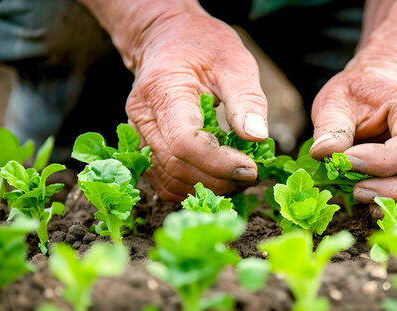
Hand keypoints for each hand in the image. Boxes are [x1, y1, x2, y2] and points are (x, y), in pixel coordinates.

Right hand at [124, 11, 267, 200]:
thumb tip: (258, 137)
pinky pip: (163, 180)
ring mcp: (139, 133)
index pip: (185, 142)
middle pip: (176, 166)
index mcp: (163, 90)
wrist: (167, 38)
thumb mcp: (234, 61)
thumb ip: (247, 99)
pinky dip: (191, 186)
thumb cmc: (203, 45)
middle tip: (251, 175)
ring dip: (206, 187)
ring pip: (169, 179)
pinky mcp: (145, 145)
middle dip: (218, 179)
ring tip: (237, 178)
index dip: (219, 163)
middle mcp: (143, 116)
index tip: (251, 167)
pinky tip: (217, 178)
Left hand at [309, 66, 396, 215]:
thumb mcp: (335, 101)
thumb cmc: (357, 95)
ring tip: (369, 203)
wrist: (378, 90)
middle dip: (392, 191)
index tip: (348, 162)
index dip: (380, 163)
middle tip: (356, 190)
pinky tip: (388, 207)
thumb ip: (330, 126)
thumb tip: (323, 153)